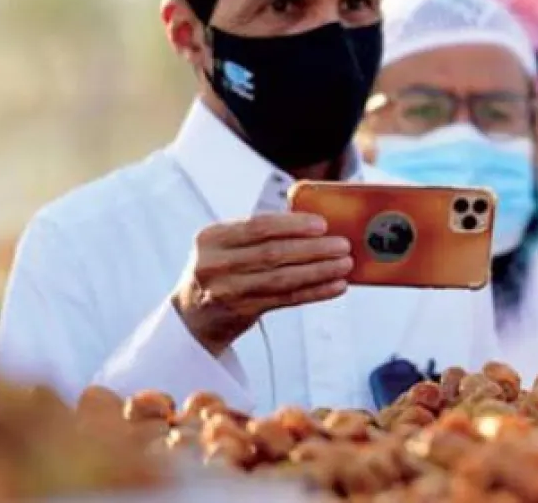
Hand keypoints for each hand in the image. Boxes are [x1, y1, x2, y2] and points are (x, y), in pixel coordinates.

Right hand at [172, 213, 352, 355]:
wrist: (192, 316)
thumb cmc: (221, 269)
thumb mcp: (225, 245)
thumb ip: (259, 233)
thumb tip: (314, 222)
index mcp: (212, 238)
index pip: (258, 226)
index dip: (294, 225)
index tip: (322, 224)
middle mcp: (214, 264)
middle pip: (273, 253)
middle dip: (314, 248)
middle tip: (343, 245)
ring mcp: (226, 291)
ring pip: (282, 278)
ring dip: (320, 271)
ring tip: (345, 264)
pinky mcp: (242, 312)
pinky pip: (286, 300)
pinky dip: (315, 291)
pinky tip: (336, 286)